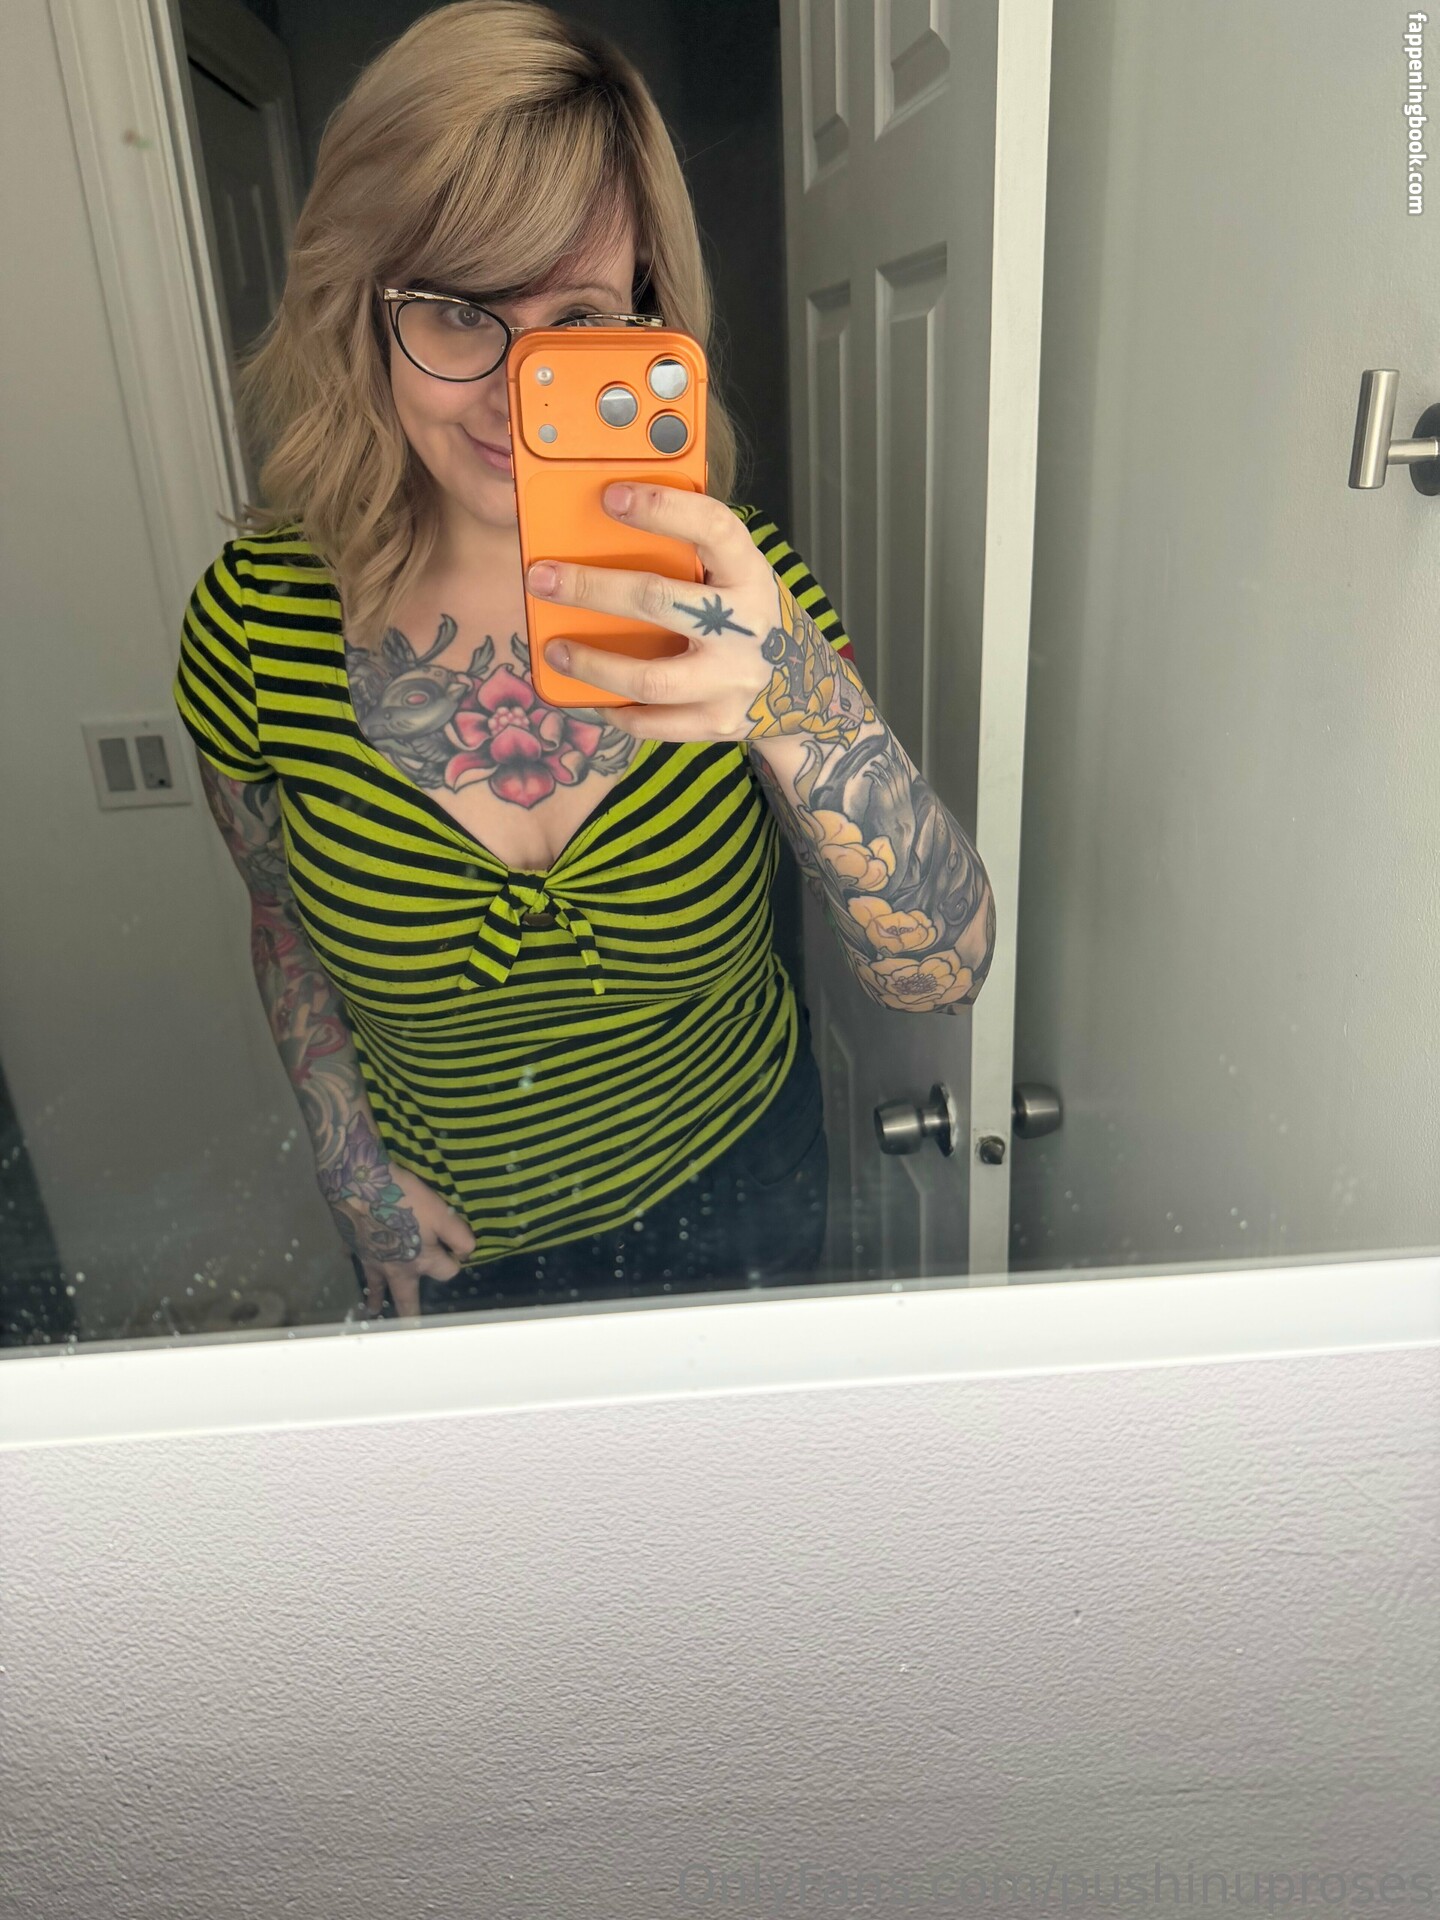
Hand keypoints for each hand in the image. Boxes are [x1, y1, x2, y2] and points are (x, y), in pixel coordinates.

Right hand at [336, 1162, 476, 1318]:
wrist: (360, 1186)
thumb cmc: (405, 1200)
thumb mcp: (442, 1215)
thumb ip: (459, 1237)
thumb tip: (467, 1253)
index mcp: (421, 1261)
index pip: (446, 1273)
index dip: (453, 1263)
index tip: (455, 1255)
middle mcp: (397, 1268)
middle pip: (406, 1296)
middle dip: (409, 1312)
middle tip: (409, 1325)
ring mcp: (373, 1259)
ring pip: (376, 1284)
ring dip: (376, 1297)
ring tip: (373, 1310)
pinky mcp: (355, 1245)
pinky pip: (355, 1257)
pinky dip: (355, 1259)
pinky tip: (347, 1259)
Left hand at [526, 483, 829, 741]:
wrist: (806, 691)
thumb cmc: (752, 618)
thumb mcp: (738, 576)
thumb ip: (694, 555)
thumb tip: (608, 525)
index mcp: (751, 574)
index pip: (713, 528)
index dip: (662, 507)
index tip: (611, 496)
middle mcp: (747, 627)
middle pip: (659, 601)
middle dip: (592, 589)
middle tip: (542, 578)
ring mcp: (733, 681)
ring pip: (650, 678)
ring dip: (592, 664)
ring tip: (555, 649)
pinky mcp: (718, 724)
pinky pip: (654, 724)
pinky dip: (615, 710)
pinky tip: (589, 695)